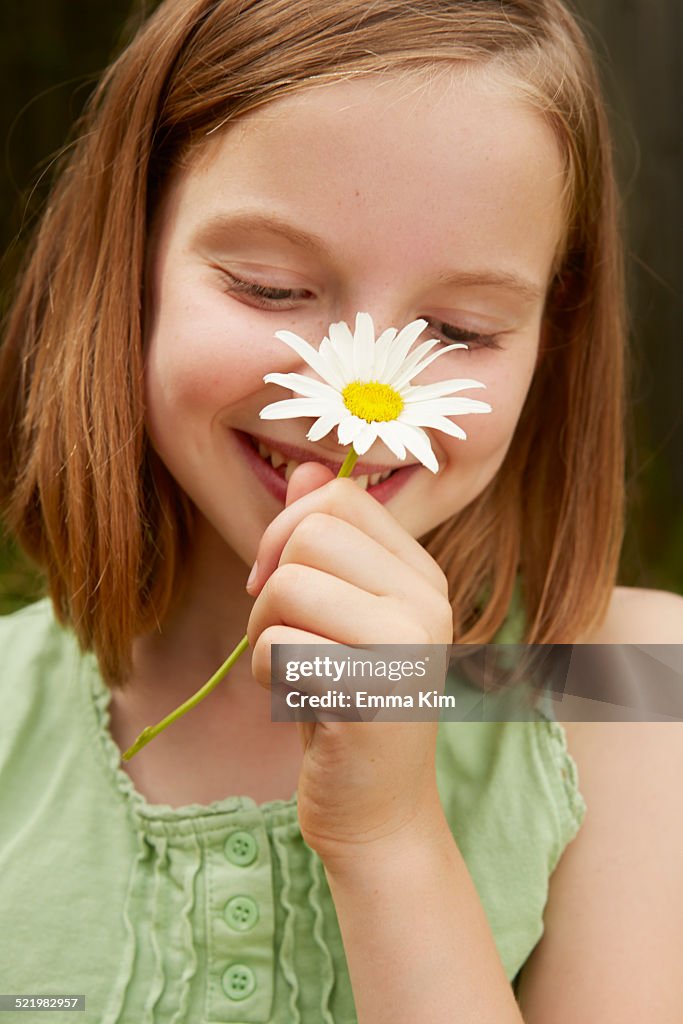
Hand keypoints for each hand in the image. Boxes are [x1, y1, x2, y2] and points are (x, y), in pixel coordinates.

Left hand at [246, 462, 453, 864]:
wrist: (376, 810)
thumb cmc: (345, 704)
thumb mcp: (336, 615)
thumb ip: (326, 542)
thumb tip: (305, 469)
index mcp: (420, 574)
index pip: (339, 494)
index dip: (285, 527)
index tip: (275, 580)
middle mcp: (427, 600)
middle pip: (308, 533)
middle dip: (268, 584)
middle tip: (281, 635)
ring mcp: (408, 647)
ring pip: (287, 586)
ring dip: (263, 632)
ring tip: (291, 671)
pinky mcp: (376, 695)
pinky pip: (279, 648)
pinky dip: (268, 677)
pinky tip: (301, 704)